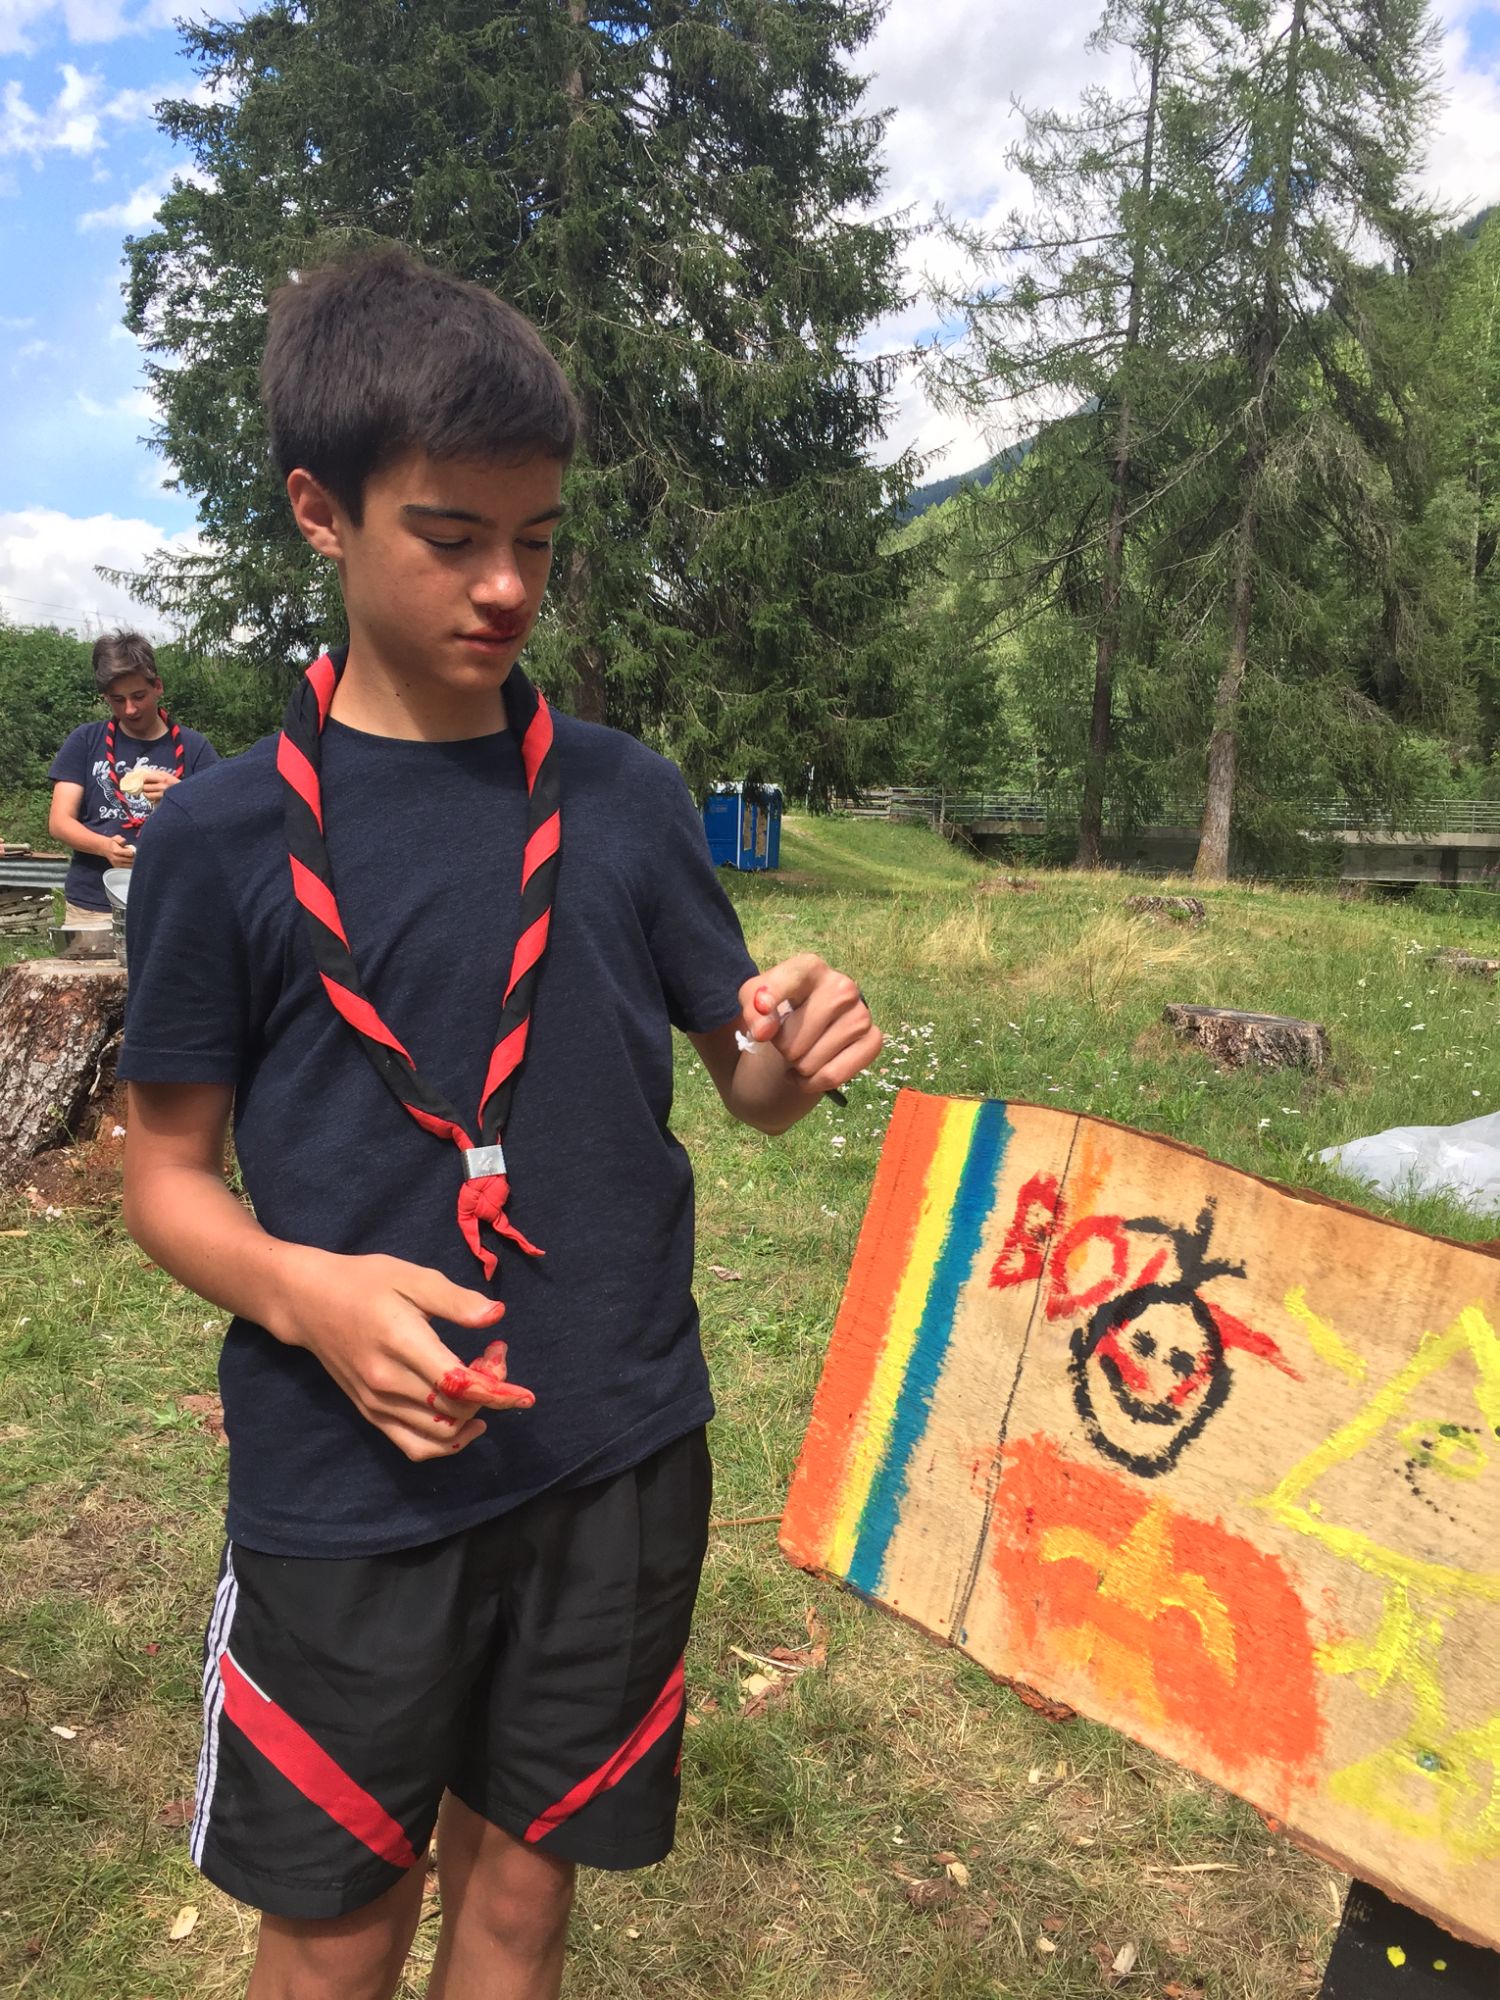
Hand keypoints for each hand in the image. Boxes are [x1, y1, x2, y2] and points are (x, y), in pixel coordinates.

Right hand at [104, 834, 134, 866]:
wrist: (105, 848)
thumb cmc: (113, 843)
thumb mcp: (116, 838)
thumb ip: (120, 839)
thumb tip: (124, 842)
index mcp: (116, 851)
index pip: (130, 853)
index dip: (134, 851)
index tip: (134, 850)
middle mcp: (116, 859)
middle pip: (131, 859)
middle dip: (135, 856)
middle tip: (135, 853)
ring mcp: (117, 864)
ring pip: (131, 865)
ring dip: (134, 861)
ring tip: (131, 856)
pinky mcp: (117, 867)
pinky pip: (128, 868)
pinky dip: (131, 864)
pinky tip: (129, 860)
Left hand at [138, 769, 178, 801]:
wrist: (185, 793)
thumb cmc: (175, 783)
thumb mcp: (167, 775)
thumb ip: (156, 773)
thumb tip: (144, 772)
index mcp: (163, 778)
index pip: (146, 777)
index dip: (142, 778)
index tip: (142, 779)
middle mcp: (162, 787)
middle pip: (145, 787)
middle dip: (144, 786)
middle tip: (145, 786)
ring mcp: (162, 796)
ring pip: (147, 795)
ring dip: (146, 793)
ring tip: (149, 791)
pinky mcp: (162, 802)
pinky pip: (152, 800)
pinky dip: (151, 798)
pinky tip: (153, 796)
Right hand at [271, 1248, 528, 1461]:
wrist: (308, 1302)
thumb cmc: (364, 1282)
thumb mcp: (412, 1276)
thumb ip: (455, 1300)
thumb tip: (496, 1316)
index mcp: (400, 1341)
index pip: (458, 1383)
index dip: (498, 1391)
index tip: (525, 1393)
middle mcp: (387, 1381)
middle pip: (454, 1409)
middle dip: (490, 1392)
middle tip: (496, 1356)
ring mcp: (376, 1402)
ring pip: (439, 1432)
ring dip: (473, 1416)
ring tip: (484, 1385)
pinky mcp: (370, 1413)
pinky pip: (414, 1445)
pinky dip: (447, 1443)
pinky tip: (468, 1424)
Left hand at [736, 953, 881, 1096]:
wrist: (810, 1025)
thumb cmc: (780, 1009)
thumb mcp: (755, 999)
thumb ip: (752, 1006)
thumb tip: (764, 1032)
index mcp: (810, 967)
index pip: (788, 981)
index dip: (771, 1000)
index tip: (760, 1026)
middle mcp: (842, 986)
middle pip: (792, 1041)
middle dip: (782, 1048)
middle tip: (788, 1038)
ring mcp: (861, 1014)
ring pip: (809, 1063)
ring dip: (798, 1066)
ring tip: (802, 1050)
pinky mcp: (873, 1040)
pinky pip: (832, 1076)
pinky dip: (813, 1083)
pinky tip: (809, 1074)